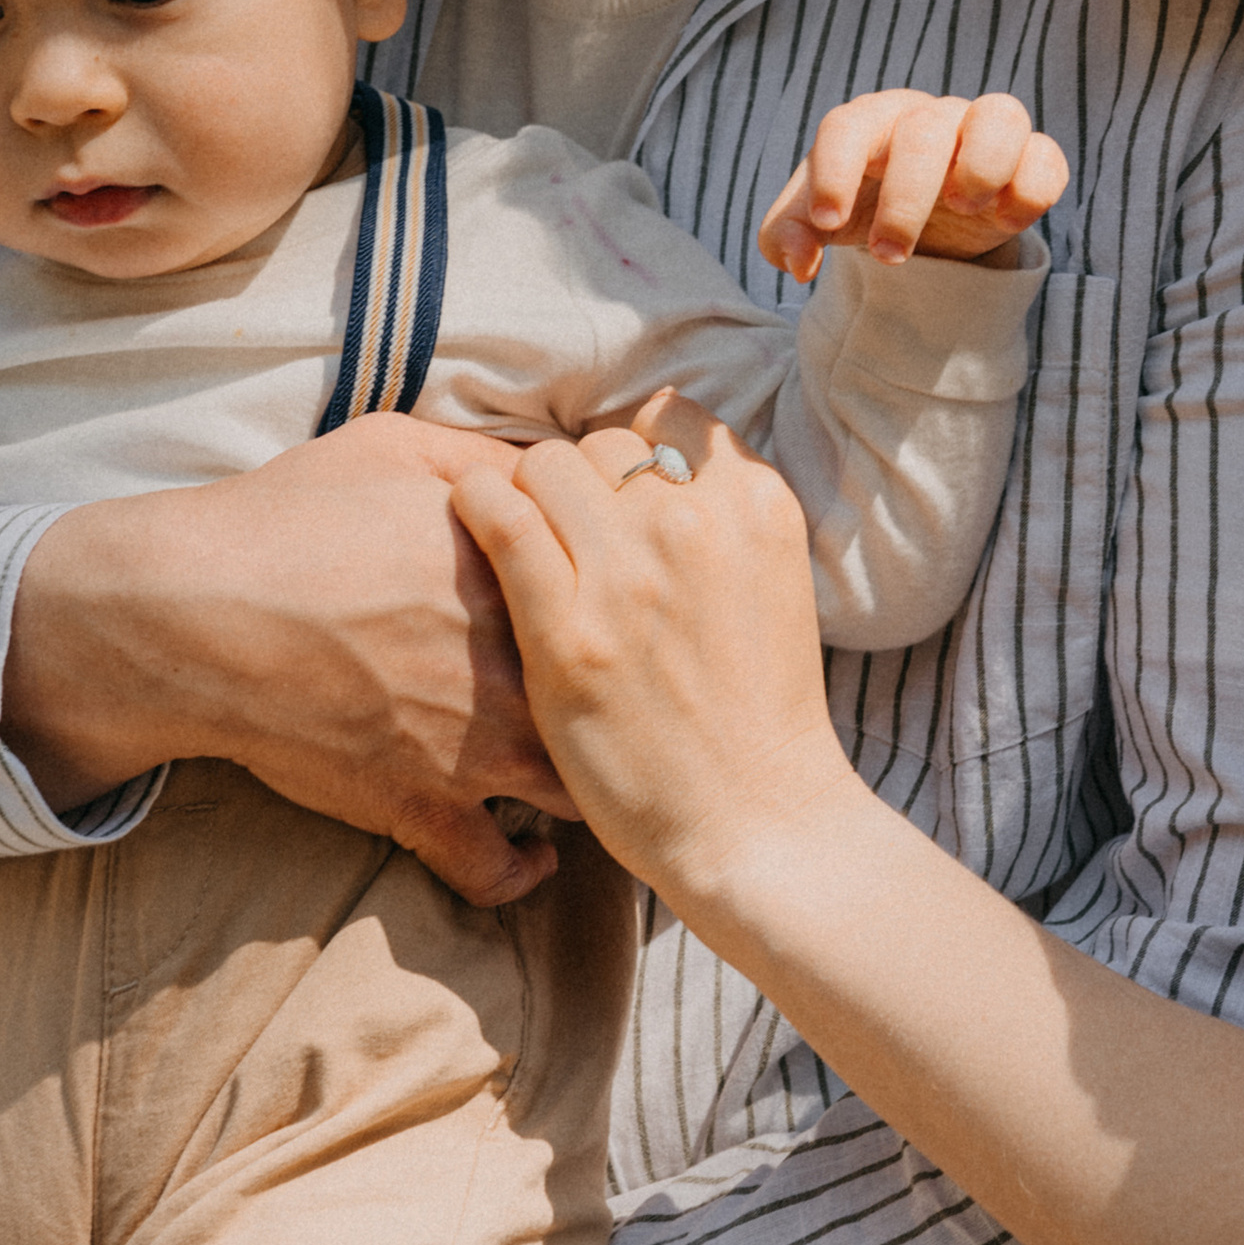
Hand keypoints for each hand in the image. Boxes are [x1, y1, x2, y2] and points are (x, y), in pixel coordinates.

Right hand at [0, 413, 567, 907]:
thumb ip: (483, 458)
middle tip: (620, 708)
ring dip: (583, 785)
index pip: (614, 594)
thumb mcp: (392, 449)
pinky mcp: (421, 807)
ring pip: (575, 786)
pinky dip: (516, 871)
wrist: (194, 611)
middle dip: (620, 705)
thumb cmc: (283, 520)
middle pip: (612, 697)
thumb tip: (544, 467)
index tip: (620, 618)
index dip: (622, 609)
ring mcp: (474, 745)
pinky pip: (493, 868)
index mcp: (516, 573)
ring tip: (580, 778)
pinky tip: (529, 857)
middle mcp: (513, 663)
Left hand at [451, 407, 862, 908]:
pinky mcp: (566, 628)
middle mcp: (694, 521)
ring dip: (529, 494)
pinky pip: (502, 517)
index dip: (634, 459)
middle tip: (568, 537)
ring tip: (519, 538)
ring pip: (547, 468)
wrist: (757, 820)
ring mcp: (629, 572)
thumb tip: (668, 467)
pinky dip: (477, 502)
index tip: (618, 500)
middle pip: (604, 446)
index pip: (669, 423)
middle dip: (582, 483)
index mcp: (755, 505)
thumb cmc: (760, 716)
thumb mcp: (775, 583)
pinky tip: (468, 516)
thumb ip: (727, 519)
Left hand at [759, 90, 1067, 281]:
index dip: (833, 173)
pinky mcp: (1030, 160)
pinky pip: (1045, 157)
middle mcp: (929, 118)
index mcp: (871, 122)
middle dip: (904, 200)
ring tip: (962, 209)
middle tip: (888, 254)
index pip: (847, 126)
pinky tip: (1003, 221)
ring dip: (981, 165)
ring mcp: (984, 132)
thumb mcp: (819, 220)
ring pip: (1001, 114)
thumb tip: (800, 261)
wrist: (927, 220)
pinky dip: (1029, 189)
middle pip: (921, 132)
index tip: (827, 225)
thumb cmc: (865, 205)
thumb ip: (787, 235)